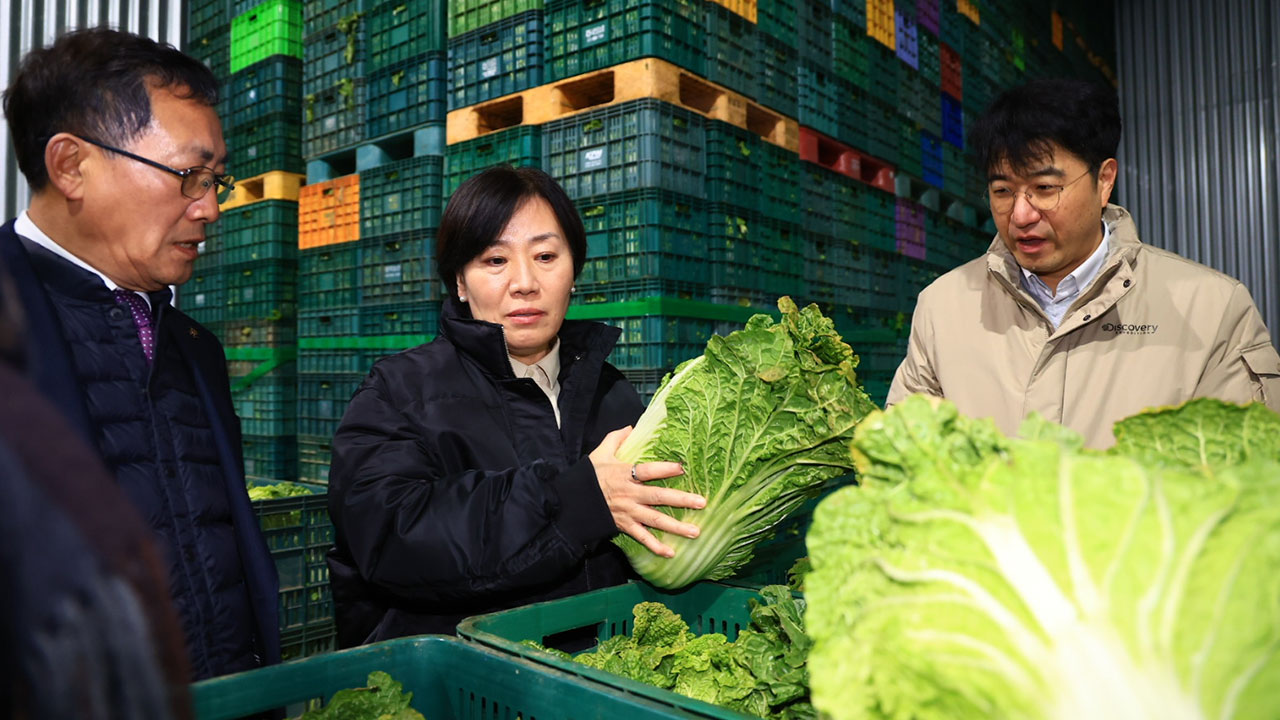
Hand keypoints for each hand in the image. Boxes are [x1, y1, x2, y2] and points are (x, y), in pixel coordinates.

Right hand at [589, 426, 704, 557]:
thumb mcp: (600, 453)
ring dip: (676, 527)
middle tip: (702, 503)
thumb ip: (616, 438)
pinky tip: (671, 553)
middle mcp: (630, 494)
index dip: (664, 469)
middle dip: (681, 500)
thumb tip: (631, 427)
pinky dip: (656, 546)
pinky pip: (642, 538)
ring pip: (655, 520)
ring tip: (695, 531)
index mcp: (624, 474)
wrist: (570, 502)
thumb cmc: (588, 476)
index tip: (682, 467)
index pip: (647, 471)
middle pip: (658, 497)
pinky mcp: (624, 526)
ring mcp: (628, 512)